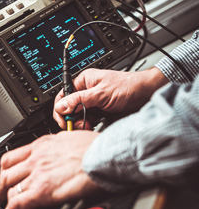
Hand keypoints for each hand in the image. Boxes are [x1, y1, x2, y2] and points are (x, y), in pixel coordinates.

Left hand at [0, 131, 102, 208]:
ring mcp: (37, 174)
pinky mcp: (42, 191)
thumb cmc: (93, 146)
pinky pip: (18, 204)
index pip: (14, 156)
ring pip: (8, 187)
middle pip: (6, 172)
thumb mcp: (70, 138)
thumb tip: (59, 151)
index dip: (5, 168)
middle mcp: (36, 158)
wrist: (103, 153)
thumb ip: (59, 146)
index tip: (4, 174)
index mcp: (43, 145)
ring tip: (0, 208)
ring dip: (2, 199)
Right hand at [53, 67, 167, 128]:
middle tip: (80, 125)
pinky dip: (90, 125)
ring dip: (82, 123)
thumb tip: (61, 106)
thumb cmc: (128, 86)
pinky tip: (94, 126)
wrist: (148, 94)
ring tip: (89, 126)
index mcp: (83, 81)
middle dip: (73, 118)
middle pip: (70, 108)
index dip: (61, 109)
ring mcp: (94, 102)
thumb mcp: (101, 94)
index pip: (63, 95)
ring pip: (79, 116)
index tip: (64, 121)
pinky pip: (89, 120)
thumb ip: (79, 100)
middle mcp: (87, 91)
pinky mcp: (101, 112)